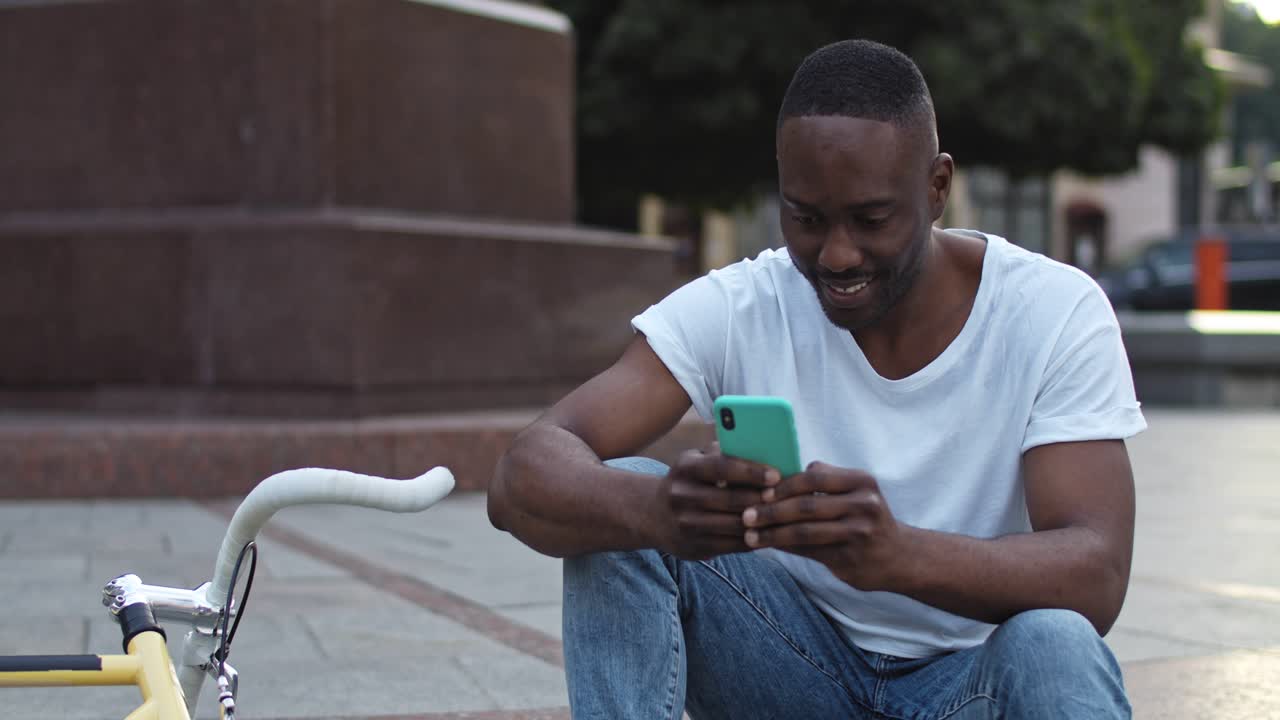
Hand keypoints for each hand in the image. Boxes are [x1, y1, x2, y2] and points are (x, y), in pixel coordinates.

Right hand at [654, 444, 780, 559]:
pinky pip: (731, 545)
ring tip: (784, 516)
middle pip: (731, 499)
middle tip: (787, 498)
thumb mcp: (697, 460)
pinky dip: (753, 540)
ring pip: (734, 525)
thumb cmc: (690, 481)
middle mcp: (681, 495)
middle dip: (762, 500)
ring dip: (761, 522)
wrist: (654, 515)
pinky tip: (769, 533)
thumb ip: (724, 453)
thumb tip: (763, 447)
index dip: (751, 471)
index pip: (721, 467)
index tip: (776, 475)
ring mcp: (686, 524)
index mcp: (685, 467)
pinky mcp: (694, 547)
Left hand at [741, 462, 907, 590]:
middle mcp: (863, 503)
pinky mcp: (850, 557)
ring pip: (804, 532)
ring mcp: (858, 532)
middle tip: (745, 515)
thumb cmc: (866, 518)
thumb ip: (823, 482)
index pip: (813, 476)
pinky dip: (785, 548)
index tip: (758, 491)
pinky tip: (768, 546)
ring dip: (772, 534)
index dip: (783, 484)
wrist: (900, 556)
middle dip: (771, 510)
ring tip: (749, 535)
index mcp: (861, 481)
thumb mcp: (855, 491)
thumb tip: (774, 478)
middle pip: (806, 505)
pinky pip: (809, 551)